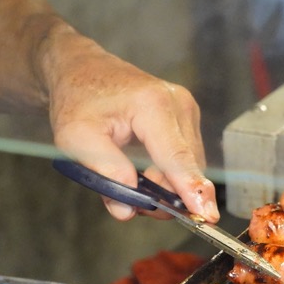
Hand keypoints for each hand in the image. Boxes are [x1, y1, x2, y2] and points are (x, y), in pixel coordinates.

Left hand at [42, 29, 218, 222]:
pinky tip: (147, 173)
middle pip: (187, 167)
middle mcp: (178, 104)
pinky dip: (169, 174)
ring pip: (190, 166)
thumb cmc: (77, 99)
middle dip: (166, 194)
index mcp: (153, 105)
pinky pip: (187, 159)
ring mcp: (187, 109)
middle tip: (134, 203)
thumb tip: (127, 209)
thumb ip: (104, 174)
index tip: (207, 215)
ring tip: (134, 183)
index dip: (191, 190)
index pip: (176, 158)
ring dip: (166, 186)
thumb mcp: (75, 138)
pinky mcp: (187, 117)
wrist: (81, 69)